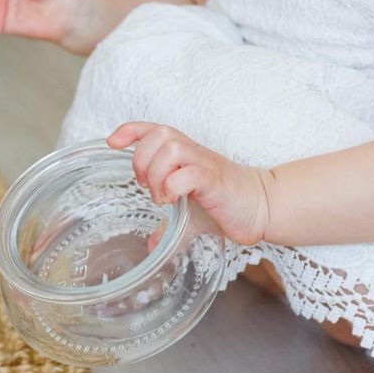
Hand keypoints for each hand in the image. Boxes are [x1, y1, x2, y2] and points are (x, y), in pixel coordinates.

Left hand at [108, 123, 273, 245]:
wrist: (261, 206)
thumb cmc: (226, 204)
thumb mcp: (189, 214)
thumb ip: (169, 224)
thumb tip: (151, 244)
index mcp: (185, 154)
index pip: (153, 128)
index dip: (130, 130)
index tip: (112, 142)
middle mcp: (193, 153)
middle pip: (159, 134)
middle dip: (142, 158)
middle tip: (144, 185)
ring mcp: (204, 164)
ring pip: (171, 149)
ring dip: (157, 173)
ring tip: (161, 197)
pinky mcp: (214, 181)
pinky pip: (188, 173)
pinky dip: (173, 186)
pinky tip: (174, 201)